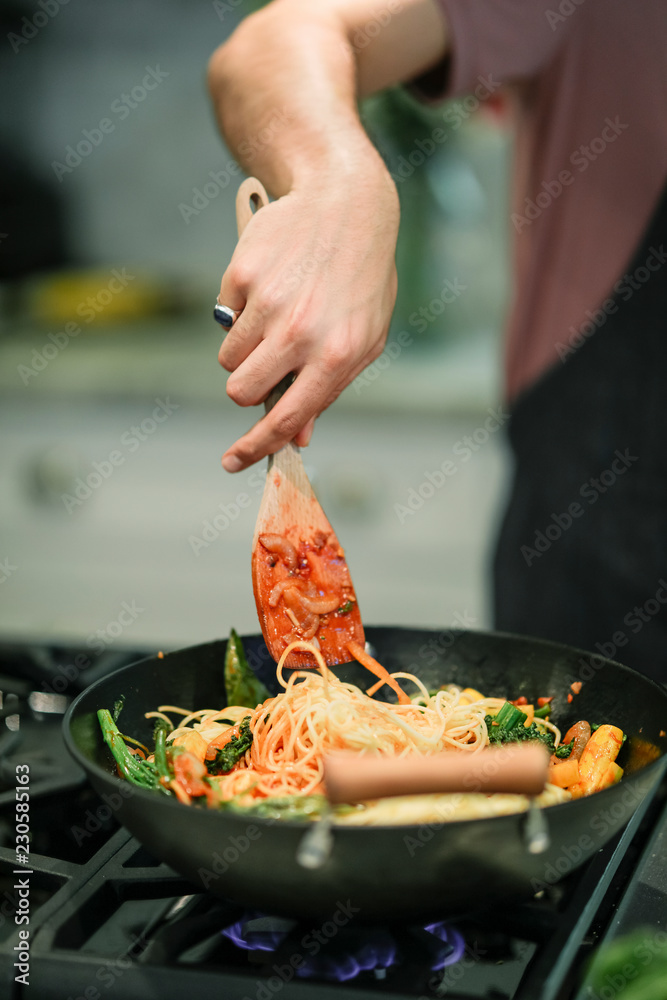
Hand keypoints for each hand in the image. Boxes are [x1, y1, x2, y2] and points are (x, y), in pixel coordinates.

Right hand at [216, 159, 398, 470]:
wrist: (345, 203)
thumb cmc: (359, 278)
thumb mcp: (364, 339)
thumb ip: (329, 389)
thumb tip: (298, 436)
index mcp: (336, 356)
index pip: (285, 419)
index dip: (254, 448)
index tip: (232, 462)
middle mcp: (301, 333)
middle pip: (240, 391)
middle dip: (247, 386)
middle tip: (268, 362)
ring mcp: (269, 303)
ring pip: (228, 358)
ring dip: (245, 348)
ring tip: (276, 316)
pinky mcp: (243, 275)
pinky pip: (223, 317)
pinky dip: (240, 310)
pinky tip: (271, 284)